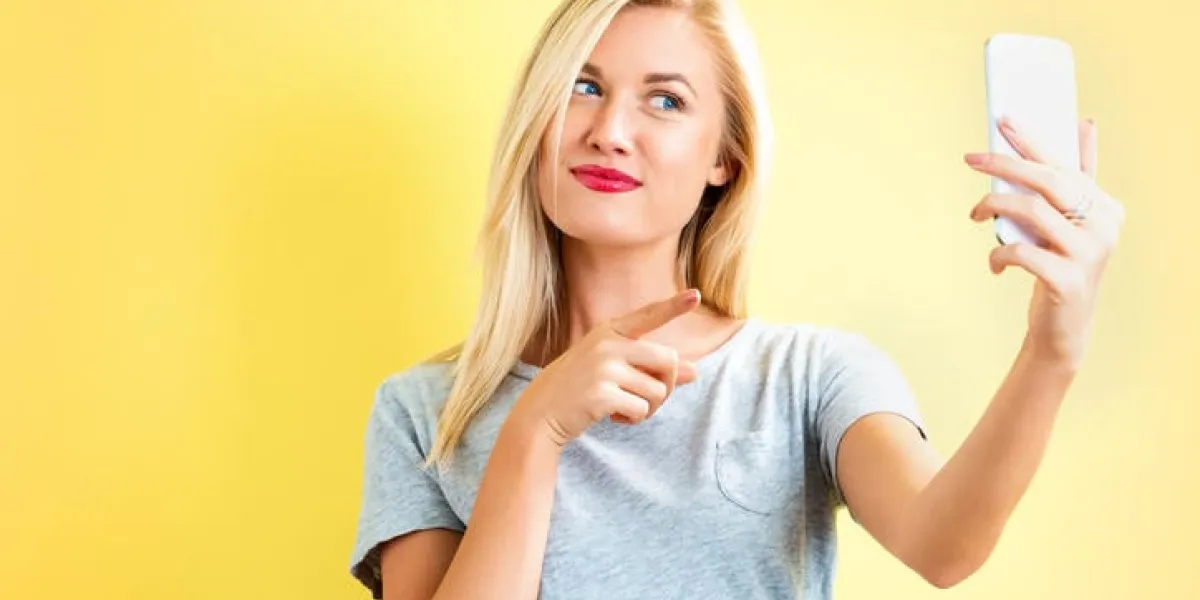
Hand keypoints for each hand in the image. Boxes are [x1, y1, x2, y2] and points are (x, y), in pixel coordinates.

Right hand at [510, 289, 701, 446]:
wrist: (541, 411)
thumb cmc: (581, 387)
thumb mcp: (614, 369)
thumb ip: (651, 368)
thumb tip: (695, 372)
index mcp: (610, 332)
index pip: (647, 315)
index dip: (673, 306)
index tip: (695, 296)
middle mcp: (608, 344)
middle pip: (667, 359)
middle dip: (667, 384)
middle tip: (650, 398)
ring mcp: (603, 368)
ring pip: (657, 390)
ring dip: (650, 407)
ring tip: (626, 408)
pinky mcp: (601, 394)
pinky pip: (642, 410)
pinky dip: (634, 419)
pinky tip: (615, 417)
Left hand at [965, 117, 1126, 368]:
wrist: (1063, 329)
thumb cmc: (1061, 268)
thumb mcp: (1071, 223)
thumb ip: (1078, 178)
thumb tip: (1085, 124)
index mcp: (1106, 208)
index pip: (1064, 165)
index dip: (1032, 141)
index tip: (1003, 119)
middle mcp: (1104, 227)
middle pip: (1048, 182)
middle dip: (1005, 165)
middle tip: (971, 158)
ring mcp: (1089, 254)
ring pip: (1033, 211)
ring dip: (995, 207)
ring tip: (975, 213)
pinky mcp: (1068, 281)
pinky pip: (1022, 252)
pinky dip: (999, 253)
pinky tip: (995, 264)